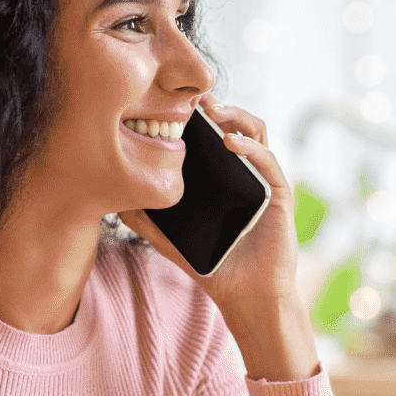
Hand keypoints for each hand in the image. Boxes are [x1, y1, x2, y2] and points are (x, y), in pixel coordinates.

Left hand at [117, 93, 299, 309]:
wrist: (249, 297)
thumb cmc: (214, 267)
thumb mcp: (174, 241)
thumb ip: (149, 224)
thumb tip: (116, 205)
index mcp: (223, 177)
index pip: (213, 134)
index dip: (199, 114)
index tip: (176, 99)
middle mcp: (245, 173)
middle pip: (236, 124)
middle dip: (218, 106)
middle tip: (196, 98)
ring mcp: (263, 181)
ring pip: (257, 132)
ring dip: (237, 117)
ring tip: (214, 113)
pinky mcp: (279, 194)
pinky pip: (269, 161)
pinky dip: (251, 147)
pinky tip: (231, 143)